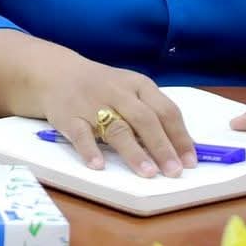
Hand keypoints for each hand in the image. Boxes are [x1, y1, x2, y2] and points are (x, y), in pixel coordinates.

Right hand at [35, 54, 195, 178]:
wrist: (55, 72)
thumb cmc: (102, 87)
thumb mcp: (130, 90)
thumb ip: (153, 113)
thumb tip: (182, 149)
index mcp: (138, 84)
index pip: (165, 110)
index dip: (180, 137)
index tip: (190, 161)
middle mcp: (117, 92)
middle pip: (144, 119)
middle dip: (162, 146)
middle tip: (174, 171)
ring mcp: (92, 103)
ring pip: (116, 127)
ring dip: (134, 151)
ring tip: (148, 173)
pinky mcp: (69, 115)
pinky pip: (80, 133)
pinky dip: (89, 149)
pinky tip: (98, 165)